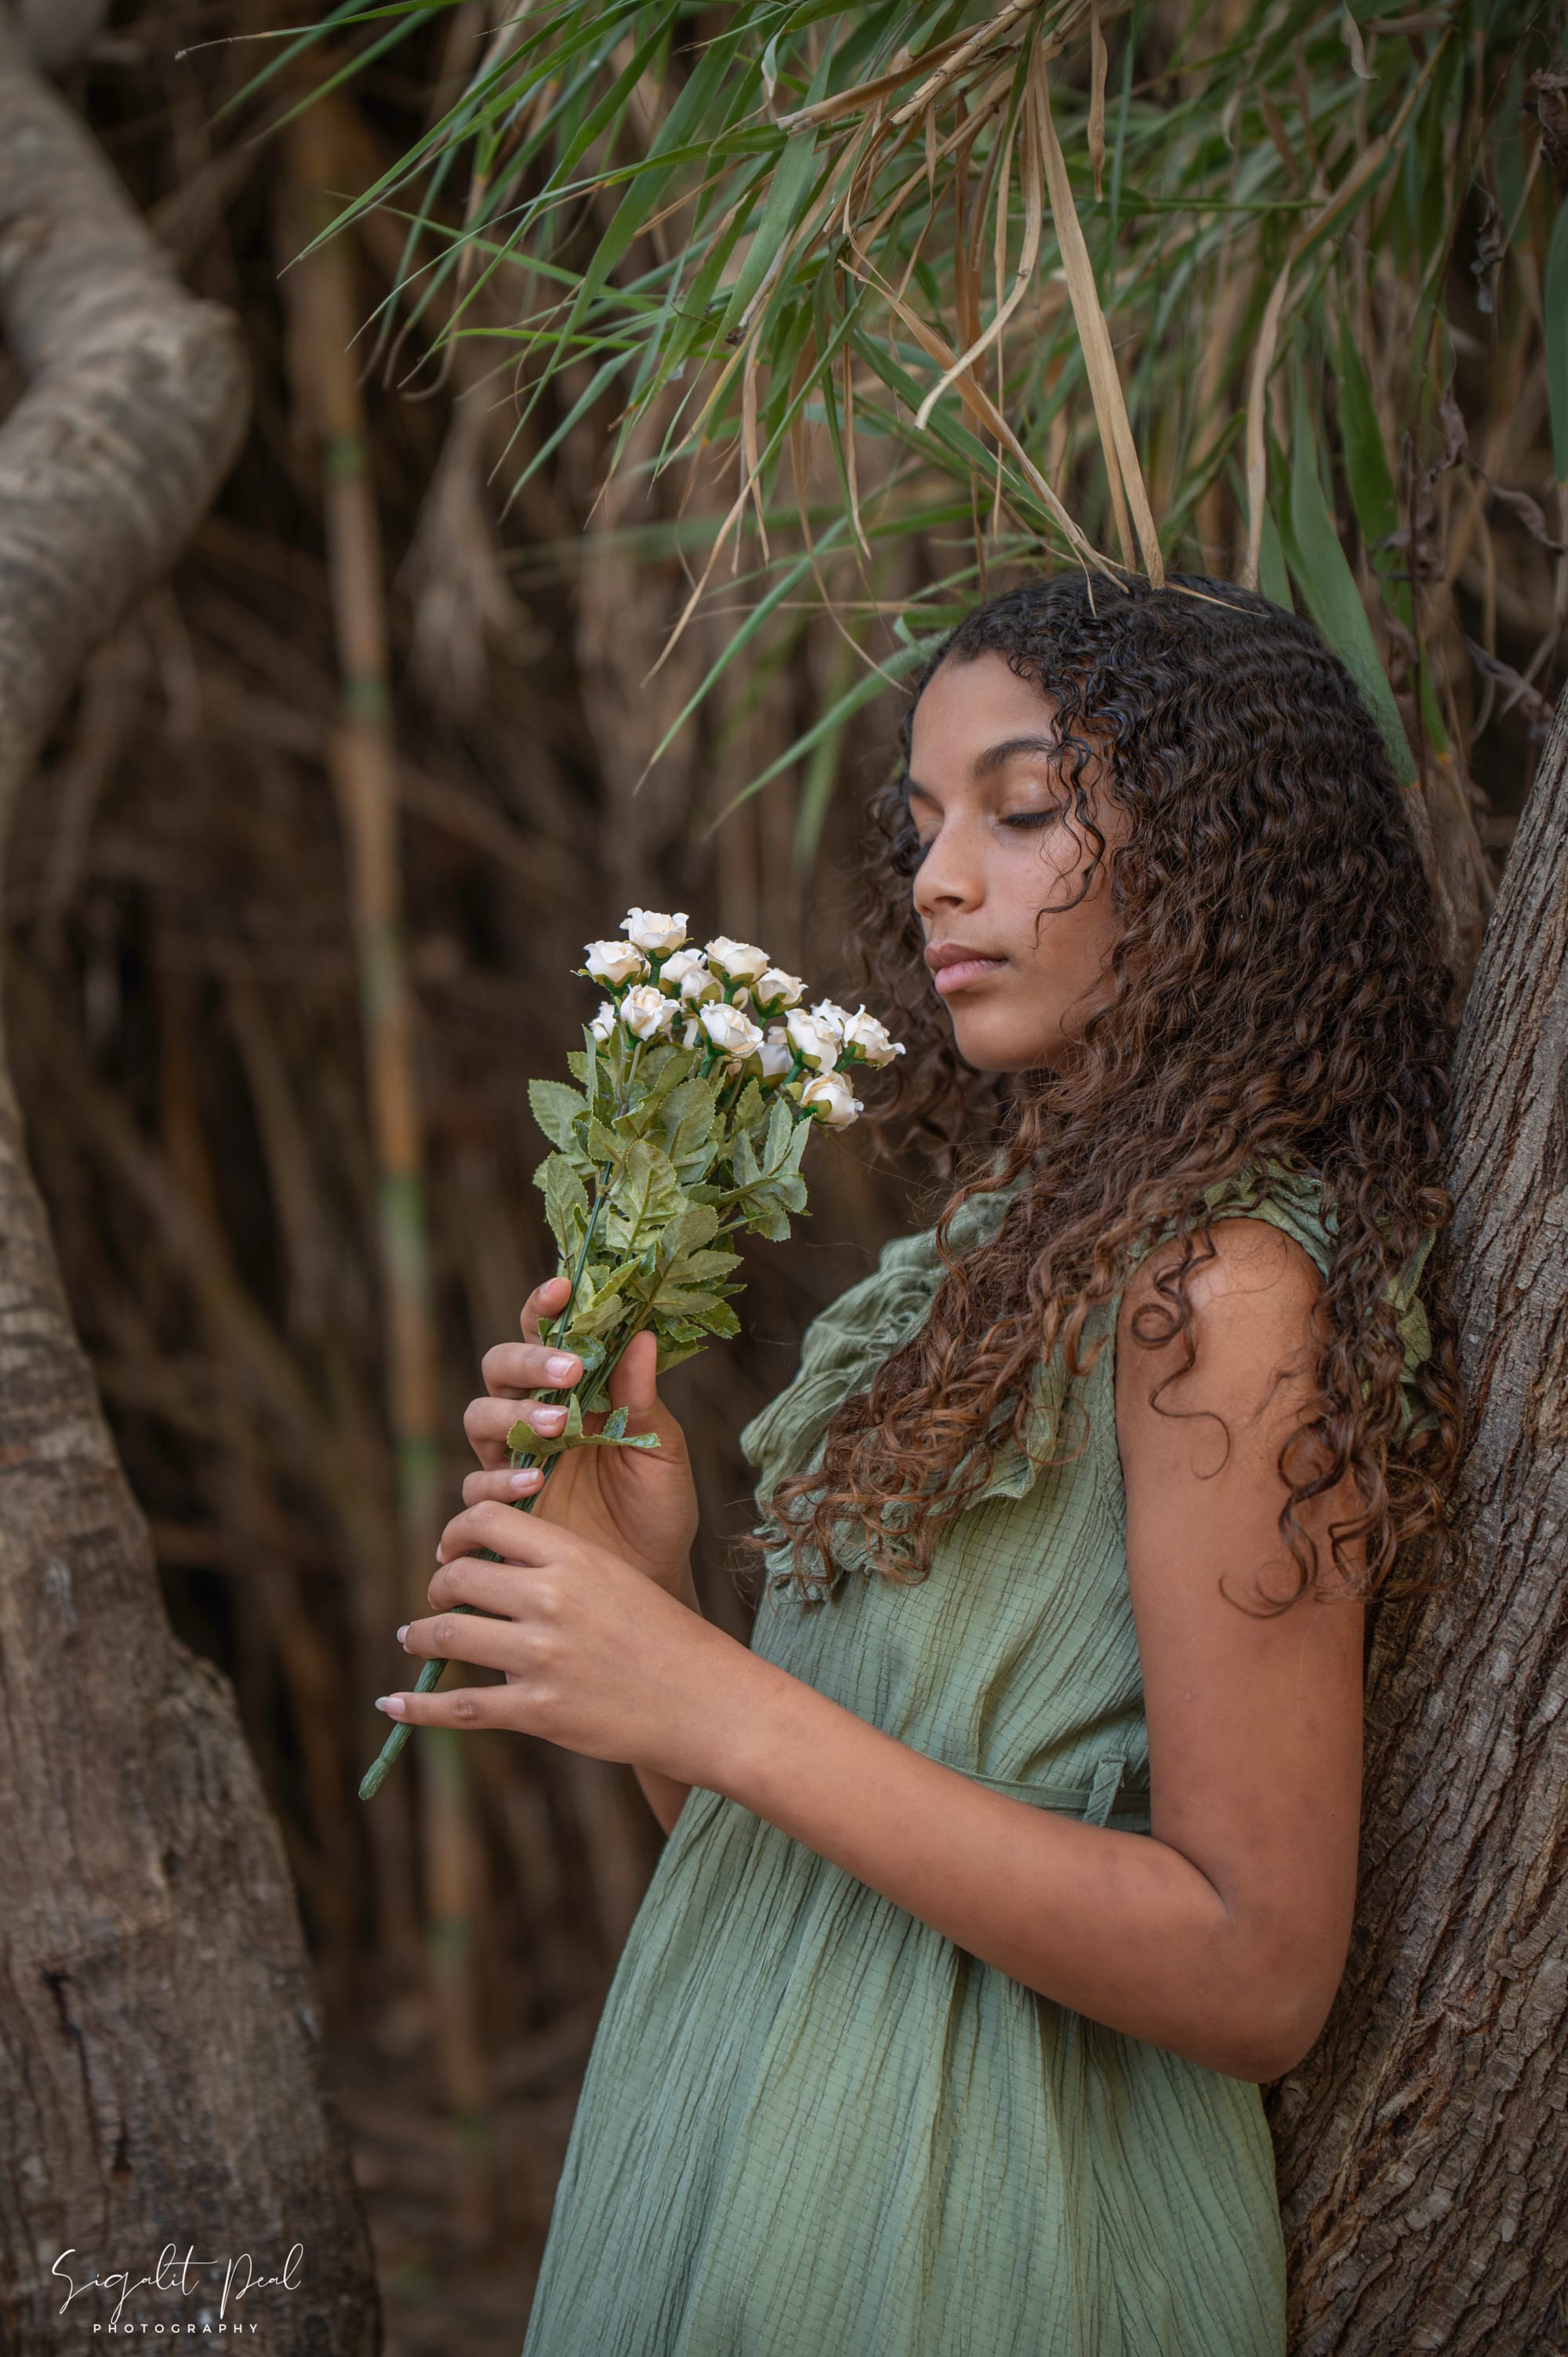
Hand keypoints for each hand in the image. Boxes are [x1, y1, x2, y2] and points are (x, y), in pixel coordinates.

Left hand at [378, 1504, 747, 1777]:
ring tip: (411, 1638)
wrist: (708, 1702)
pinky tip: (393, 1703)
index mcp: (574, 1557)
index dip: (455, 1534)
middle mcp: (551, 1600)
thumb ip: (558, 1567)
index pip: (485, 1521)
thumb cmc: (665, 1637)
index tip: (451, 1552)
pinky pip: (460, 1705)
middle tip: (437, 1601)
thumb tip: (492, 1565)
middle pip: (458, 1578)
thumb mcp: (616, 1578)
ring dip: (419, 1637)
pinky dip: (417, 1706)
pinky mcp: (539, 1711)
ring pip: (449, 1636)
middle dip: (437, 1590)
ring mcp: (542, 1658)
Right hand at [463, 1276, 699, 1602]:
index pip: (547, 1336)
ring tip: (557, 1428)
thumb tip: (644, 1336)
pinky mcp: (501, 1508)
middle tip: (568, 1372)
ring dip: (512, 1415)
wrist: (649, 1580)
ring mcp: (513, 1460)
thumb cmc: (658, 1509)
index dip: (544, 1307)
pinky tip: (534, 1482)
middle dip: (527, 1362)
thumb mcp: (661, 1451)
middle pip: (500, 1368)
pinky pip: (477, 1483)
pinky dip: (500, 1478)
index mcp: (575, 1392)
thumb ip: (642, 1401)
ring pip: (479, 1415)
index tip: (561, 1288)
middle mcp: (534, 1416)